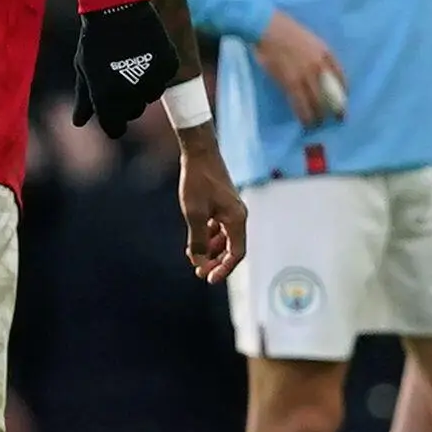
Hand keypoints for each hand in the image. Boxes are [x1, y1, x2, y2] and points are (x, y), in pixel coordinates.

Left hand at [72, 0, 174, 136]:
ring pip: (150, 96)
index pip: (115, 130)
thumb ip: (84, 99)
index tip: (109, 113)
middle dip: (125, 102)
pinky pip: (163, 78)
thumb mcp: (84, 69)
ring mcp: (154, 80)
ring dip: (141, 87)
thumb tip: (79, 123)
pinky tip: (144, 52)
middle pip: (133, 113)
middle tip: (116, 77)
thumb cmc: (96, 39)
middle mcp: (133, 94)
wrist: (118, 6)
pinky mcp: (169, 66)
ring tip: (128, 60)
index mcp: (107, 99)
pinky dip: (155, 71)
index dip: (111, 123)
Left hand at [176, 131, 248, 283]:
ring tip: (193, 258)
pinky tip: (194, 242)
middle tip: (199, 272)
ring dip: (210, 250)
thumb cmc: (198, 181)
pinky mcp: (222, 204)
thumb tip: (198, 261)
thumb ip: (197, 240)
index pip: (236, 253)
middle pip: (231, 248)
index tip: (208, 279)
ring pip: (224, 238)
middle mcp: (238, 216)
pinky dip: (208, 237)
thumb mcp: (194, 214)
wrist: (199, 153)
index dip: (223, 269)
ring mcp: (231, 210)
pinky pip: (218, 227)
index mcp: (237, 220)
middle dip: (216, 262)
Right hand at [254, 10, 346, 127]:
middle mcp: (319, 64)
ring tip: (317, 124)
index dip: (344, 89)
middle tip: (338, 119)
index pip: (340, 74)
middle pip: (331, 92)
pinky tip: (305, 121)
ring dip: (318, 115)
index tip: (344, 99)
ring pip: (317, 100)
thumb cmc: (284, 28)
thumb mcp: (308, 37)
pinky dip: (303, 114)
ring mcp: (305, 74)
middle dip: (335, 108)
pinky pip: (300, 102)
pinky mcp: (289, 81)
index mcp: (325, 52)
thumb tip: (318, 69)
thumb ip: (315, 52)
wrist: (266, 27)